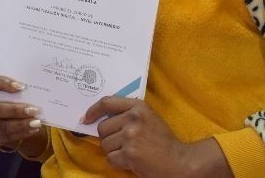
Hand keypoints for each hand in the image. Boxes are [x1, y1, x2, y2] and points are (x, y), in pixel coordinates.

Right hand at [0, 75, 43, 152]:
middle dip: (15, 110)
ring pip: (0, 127)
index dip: (3, 83)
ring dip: (21, 125)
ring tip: (36, 122)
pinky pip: (5, 138)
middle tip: (34, 110)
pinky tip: (32, 130)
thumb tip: (28, 89)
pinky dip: (20, 134)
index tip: (22, 86)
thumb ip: (8, 90)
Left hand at [82, 97, 227, 175]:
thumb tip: (99, 118)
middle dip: (108, 138)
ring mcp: (131, 136)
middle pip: (102, 128)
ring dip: (114, 152)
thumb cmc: (163, 141)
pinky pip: (110, 158)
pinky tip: (131, 161)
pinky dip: (118, 163)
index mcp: (138, 107)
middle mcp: (133, 119)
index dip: (92, 110)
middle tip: (122, 144)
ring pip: (105, 145)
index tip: (85, 118)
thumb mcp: (149, 117)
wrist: (179, 162)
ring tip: (130, 152)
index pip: (107, 102)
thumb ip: (128, 113)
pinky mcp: (129, 153)